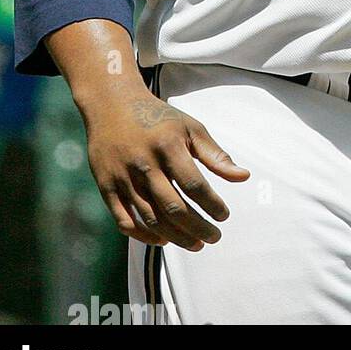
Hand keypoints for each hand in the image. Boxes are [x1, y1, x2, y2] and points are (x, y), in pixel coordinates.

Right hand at [83, 84, 249, 249]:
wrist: (112, 106)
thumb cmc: (159, 118)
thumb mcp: (190, 128)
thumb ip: (215, 155)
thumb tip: (244, 177)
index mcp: (167, 146)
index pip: (194, 184)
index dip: (211, 204)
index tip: (224, 216)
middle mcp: (144, 164)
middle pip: (173, 207)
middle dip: (197, 227)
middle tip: (214, 237)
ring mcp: (122, 178)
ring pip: (151, 218)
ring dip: (176, 236)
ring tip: (195, 243)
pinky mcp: (107, 188)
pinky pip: (125, 221)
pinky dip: (144, 235)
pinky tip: (164, 239)